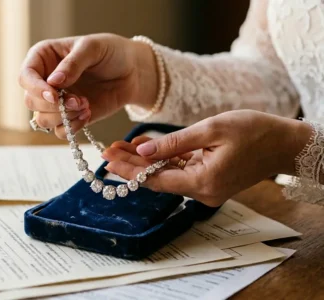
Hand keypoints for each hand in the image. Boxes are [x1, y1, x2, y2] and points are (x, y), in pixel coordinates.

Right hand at [19, 33, 158, 138]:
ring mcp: (56, 101)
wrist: (132, 71)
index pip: (25, 76)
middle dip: (53, 106)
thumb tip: (53, 82)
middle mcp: (44, 81)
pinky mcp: (69, 117)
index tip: (54, 96)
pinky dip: (72, 127)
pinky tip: (88, 114)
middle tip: (78, 101)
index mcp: (43, 58)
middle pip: (31, 102)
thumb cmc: (111, 52)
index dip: (35, 89)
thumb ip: (72, 64)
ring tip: (85, 106)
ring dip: (64, 117)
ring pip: (42, 120)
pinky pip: (59, 131)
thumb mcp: (92, 48)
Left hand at [102, 110, 312, 206]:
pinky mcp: (209, 180)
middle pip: (157, 179)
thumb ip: (173, 143)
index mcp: (202, 182)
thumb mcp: (210, 130)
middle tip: (106, 151)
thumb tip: (142, 152)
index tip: (107, 159)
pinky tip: (145, 147)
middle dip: (131, 165)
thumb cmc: (254, 132)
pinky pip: (180, 171)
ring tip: (120, 146)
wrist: (285, 143)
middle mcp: (202, 192)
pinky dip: (163, 160)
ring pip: (166, 175)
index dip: (128, 171)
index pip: (154, 180)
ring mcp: (206, 188)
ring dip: (144, 162)